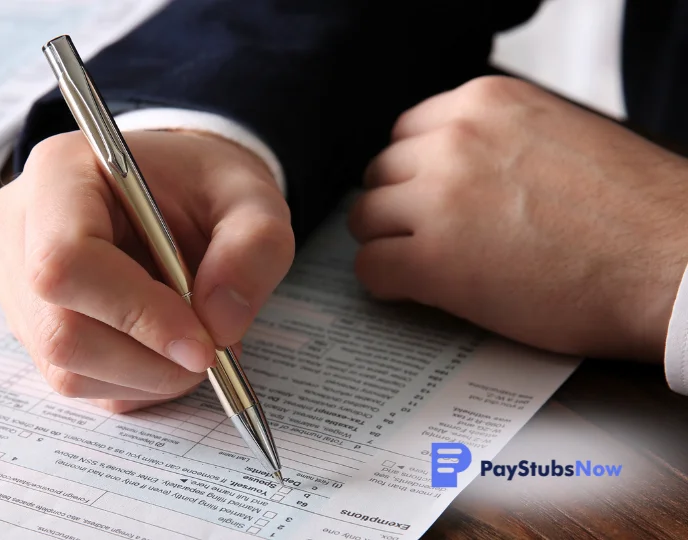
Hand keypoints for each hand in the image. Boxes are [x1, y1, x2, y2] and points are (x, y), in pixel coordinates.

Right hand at [0, 130, 292, 412]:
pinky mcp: (30, 326)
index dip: (135, 314)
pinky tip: (162, 347)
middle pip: (60, 329)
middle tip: (211, 351)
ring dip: (146, 376)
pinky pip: (76, 381)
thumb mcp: (253, 200)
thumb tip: (218, 324)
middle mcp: (19, 227)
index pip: (65, 261)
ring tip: (193, 340)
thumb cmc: (206, 188)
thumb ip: (252, 249)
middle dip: (149, 360)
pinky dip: (133, 382)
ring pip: (66, 368)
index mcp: (59, 173)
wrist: (179, 194)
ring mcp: (15, 282)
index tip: (202, 343)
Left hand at [348, 75, 687, 361]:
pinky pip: (371, 268)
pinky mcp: (433, 261)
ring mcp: (438, 199)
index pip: (407, 132)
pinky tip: (412, 290)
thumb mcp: (556, 134)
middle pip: (382, 172)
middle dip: (397, 205)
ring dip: (386, 241)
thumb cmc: (630, 211)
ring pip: (366, 217)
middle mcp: (453, 141)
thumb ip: (495, 139)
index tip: (425, 195)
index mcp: (484, 103)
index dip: (414, 171)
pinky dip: (385, 282)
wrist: (670, 264)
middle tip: (421, 234)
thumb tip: (451, 162)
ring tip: (417, 263)